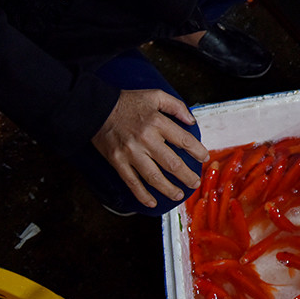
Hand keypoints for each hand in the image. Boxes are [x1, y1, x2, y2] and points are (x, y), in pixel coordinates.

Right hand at [92, 88, 209, 208]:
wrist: (96, 108)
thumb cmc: (128, 102)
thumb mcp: (155, 95)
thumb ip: (176, 106)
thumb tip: (191, 121)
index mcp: (157, 122)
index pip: (183, 140)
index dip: (197, 151)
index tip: (203, 158)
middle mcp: (146, 139)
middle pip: (172, 163)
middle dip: (186, 176)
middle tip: (195, 183)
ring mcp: (131, 153)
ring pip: (154, 177)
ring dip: (168, 189)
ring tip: (179, 195)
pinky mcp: (118, 162)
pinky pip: (132, 182)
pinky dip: (142, 194)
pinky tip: (152, 202)